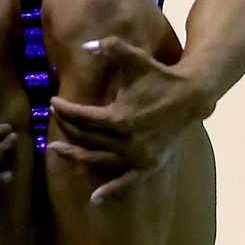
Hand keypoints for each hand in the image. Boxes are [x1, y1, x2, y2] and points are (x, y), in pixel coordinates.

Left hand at [48, 37, 208, 203]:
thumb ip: (113, 48)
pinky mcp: (148, 165)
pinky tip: (94, 200)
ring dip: (76, 157)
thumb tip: (88, 44)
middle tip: (56, 118)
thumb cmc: (159, 76)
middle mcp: (128, 141)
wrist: (191, 97)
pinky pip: (126, 182)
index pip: (84, 118)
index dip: (66, 110)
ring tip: (56, 149)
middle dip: (68, 127)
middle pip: (88, 138)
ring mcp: (138, 157)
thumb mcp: (136, 59)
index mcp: (122, 117)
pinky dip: (111, 191)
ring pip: (99, 160)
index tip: (53, 102)